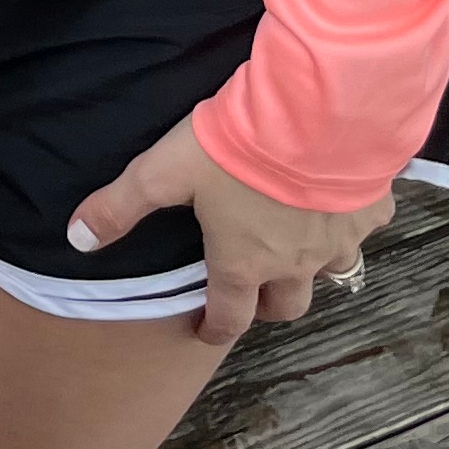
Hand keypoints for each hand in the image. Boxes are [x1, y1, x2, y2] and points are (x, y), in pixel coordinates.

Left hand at [70, 114, 390, 347]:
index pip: (229, 314)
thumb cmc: (233, 148)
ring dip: (311, 271)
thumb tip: (76, 240)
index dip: (215, 327)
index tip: (207, 332)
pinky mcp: (371, 211)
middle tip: (251, 294)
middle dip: (266, 306)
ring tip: (296, 254)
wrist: (315, 116)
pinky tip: (340, 204)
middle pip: (286, 306)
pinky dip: (348, 224)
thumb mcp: (162, 172)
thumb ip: (120, 206)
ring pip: (331, 275)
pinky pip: (362, 230)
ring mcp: (338, 241)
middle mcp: (295, 263)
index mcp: (243, 261)